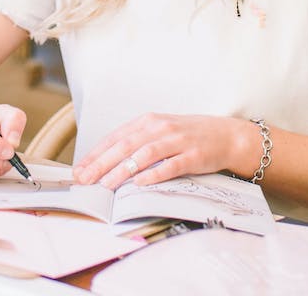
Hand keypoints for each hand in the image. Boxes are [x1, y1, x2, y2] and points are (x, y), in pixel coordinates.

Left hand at [73, 113, 255, 189]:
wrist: (228, 135)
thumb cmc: (190, 135)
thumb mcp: (161, 131)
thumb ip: (138, 142)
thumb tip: (108, 161)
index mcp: (149, 121)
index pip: (116, 138)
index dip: (96, 154)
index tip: (79, 170)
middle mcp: (161, 128)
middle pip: (126, 146)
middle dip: (102, 164)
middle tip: (85, 180)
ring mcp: (178, 141)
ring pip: (144, 156)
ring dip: (123, 171)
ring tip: (106, 185)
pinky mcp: (193, 155)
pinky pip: (171, 165)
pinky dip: (155, 174)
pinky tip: (141, 183)